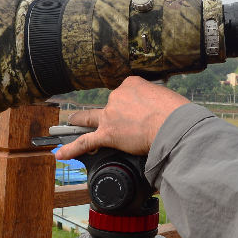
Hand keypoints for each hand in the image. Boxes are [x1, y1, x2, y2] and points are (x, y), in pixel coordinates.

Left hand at [54, 76, 189, 159]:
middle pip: (110, 106)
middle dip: (114, 114)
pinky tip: (61, 154)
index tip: (139, 111)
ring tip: (71, 124)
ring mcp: (110, 115)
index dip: (131, 104)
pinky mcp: (108, 134)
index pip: (125, 93)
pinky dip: (71, 148)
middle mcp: (118, 96)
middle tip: (122, 122)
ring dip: (80, 121)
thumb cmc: (176, 114)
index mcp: (132, 84)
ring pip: (90, 118)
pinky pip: (85, 141)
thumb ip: (156, 103)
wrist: (173, 125)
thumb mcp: (167, 97)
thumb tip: (158, 113)